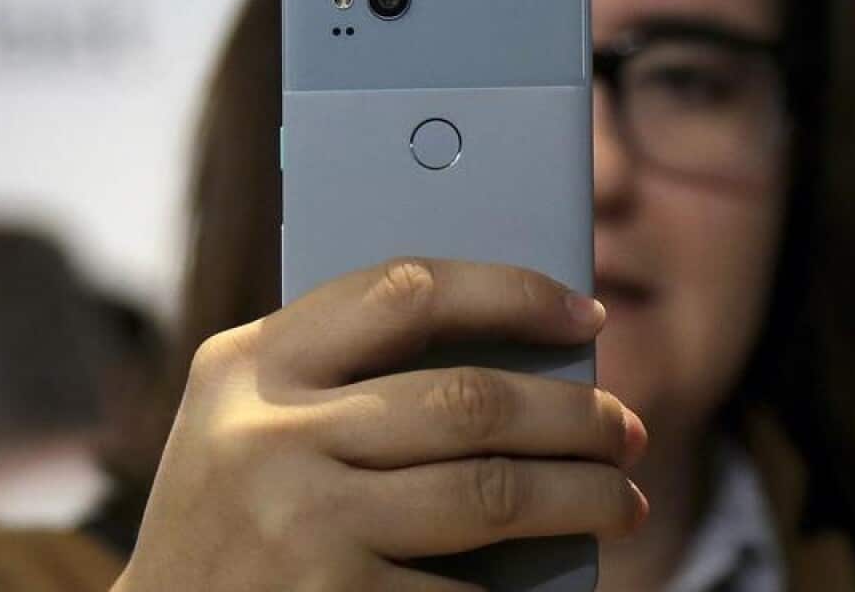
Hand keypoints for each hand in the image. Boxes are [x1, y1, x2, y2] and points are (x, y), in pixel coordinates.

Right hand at [114, 258, 648, 591]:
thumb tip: (513, 353)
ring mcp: (300, 525)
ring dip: (582, 496)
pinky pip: (467, 590)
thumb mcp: (251, 420)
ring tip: (623, 500)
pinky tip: (553, 574)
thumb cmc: (229, 514)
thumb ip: (342, 373)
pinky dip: (522, 586)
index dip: (511, 292)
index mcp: (248, 365)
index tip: (581, 311)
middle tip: (625, 430)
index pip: (406, 291)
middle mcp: (268, 437)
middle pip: (470, 400)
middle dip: (574, 415)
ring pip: (491, 492)